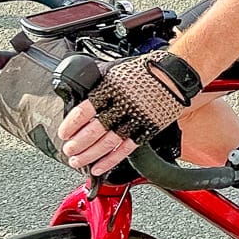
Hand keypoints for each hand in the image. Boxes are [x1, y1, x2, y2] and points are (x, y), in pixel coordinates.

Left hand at [59, 51, 199, 174]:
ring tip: (77, 161)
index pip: (84, 112)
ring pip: (107, 143)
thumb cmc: (146, 71)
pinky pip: (125, 149)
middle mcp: (122, 106)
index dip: (70, 125)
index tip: (63, 133)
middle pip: (93, 130)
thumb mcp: (116, 72)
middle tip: (68, 150)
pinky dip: (110, 160)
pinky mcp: (146, 129)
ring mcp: (135, 119)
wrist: (175, 74)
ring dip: (89, 155)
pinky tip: (99, 167)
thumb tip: (79, 98)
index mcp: (111, 89)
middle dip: (77, 144)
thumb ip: (98, 87)